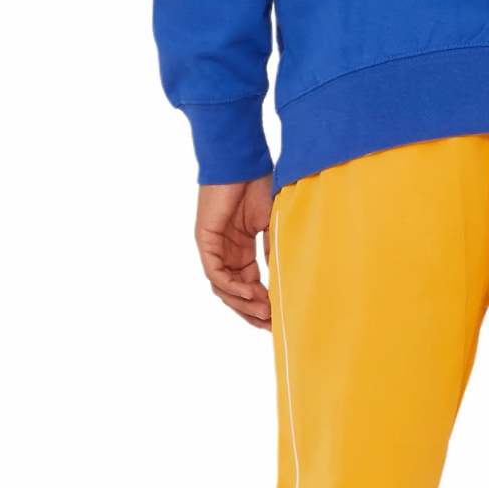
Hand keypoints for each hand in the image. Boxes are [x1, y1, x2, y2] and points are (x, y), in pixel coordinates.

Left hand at [195, 177, 273, 329]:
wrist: (243, 161)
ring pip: (223, 288)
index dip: (262, 303)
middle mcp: (225, 251)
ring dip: (243, 303)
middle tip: (271, 326)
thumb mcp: (272, 224)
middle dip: (252, 311)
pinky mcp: (205, 241)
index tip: (278, 318)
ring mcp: (213, 247)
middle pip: (234, 292)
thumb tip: (282, 279)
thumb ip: (272, 250)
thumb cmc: (259, 184)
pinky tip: (254, 294)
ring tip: (265, 312)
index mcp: (240, 249)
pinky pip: (216, 274)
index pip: (248, 284)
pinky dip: (234, 287)